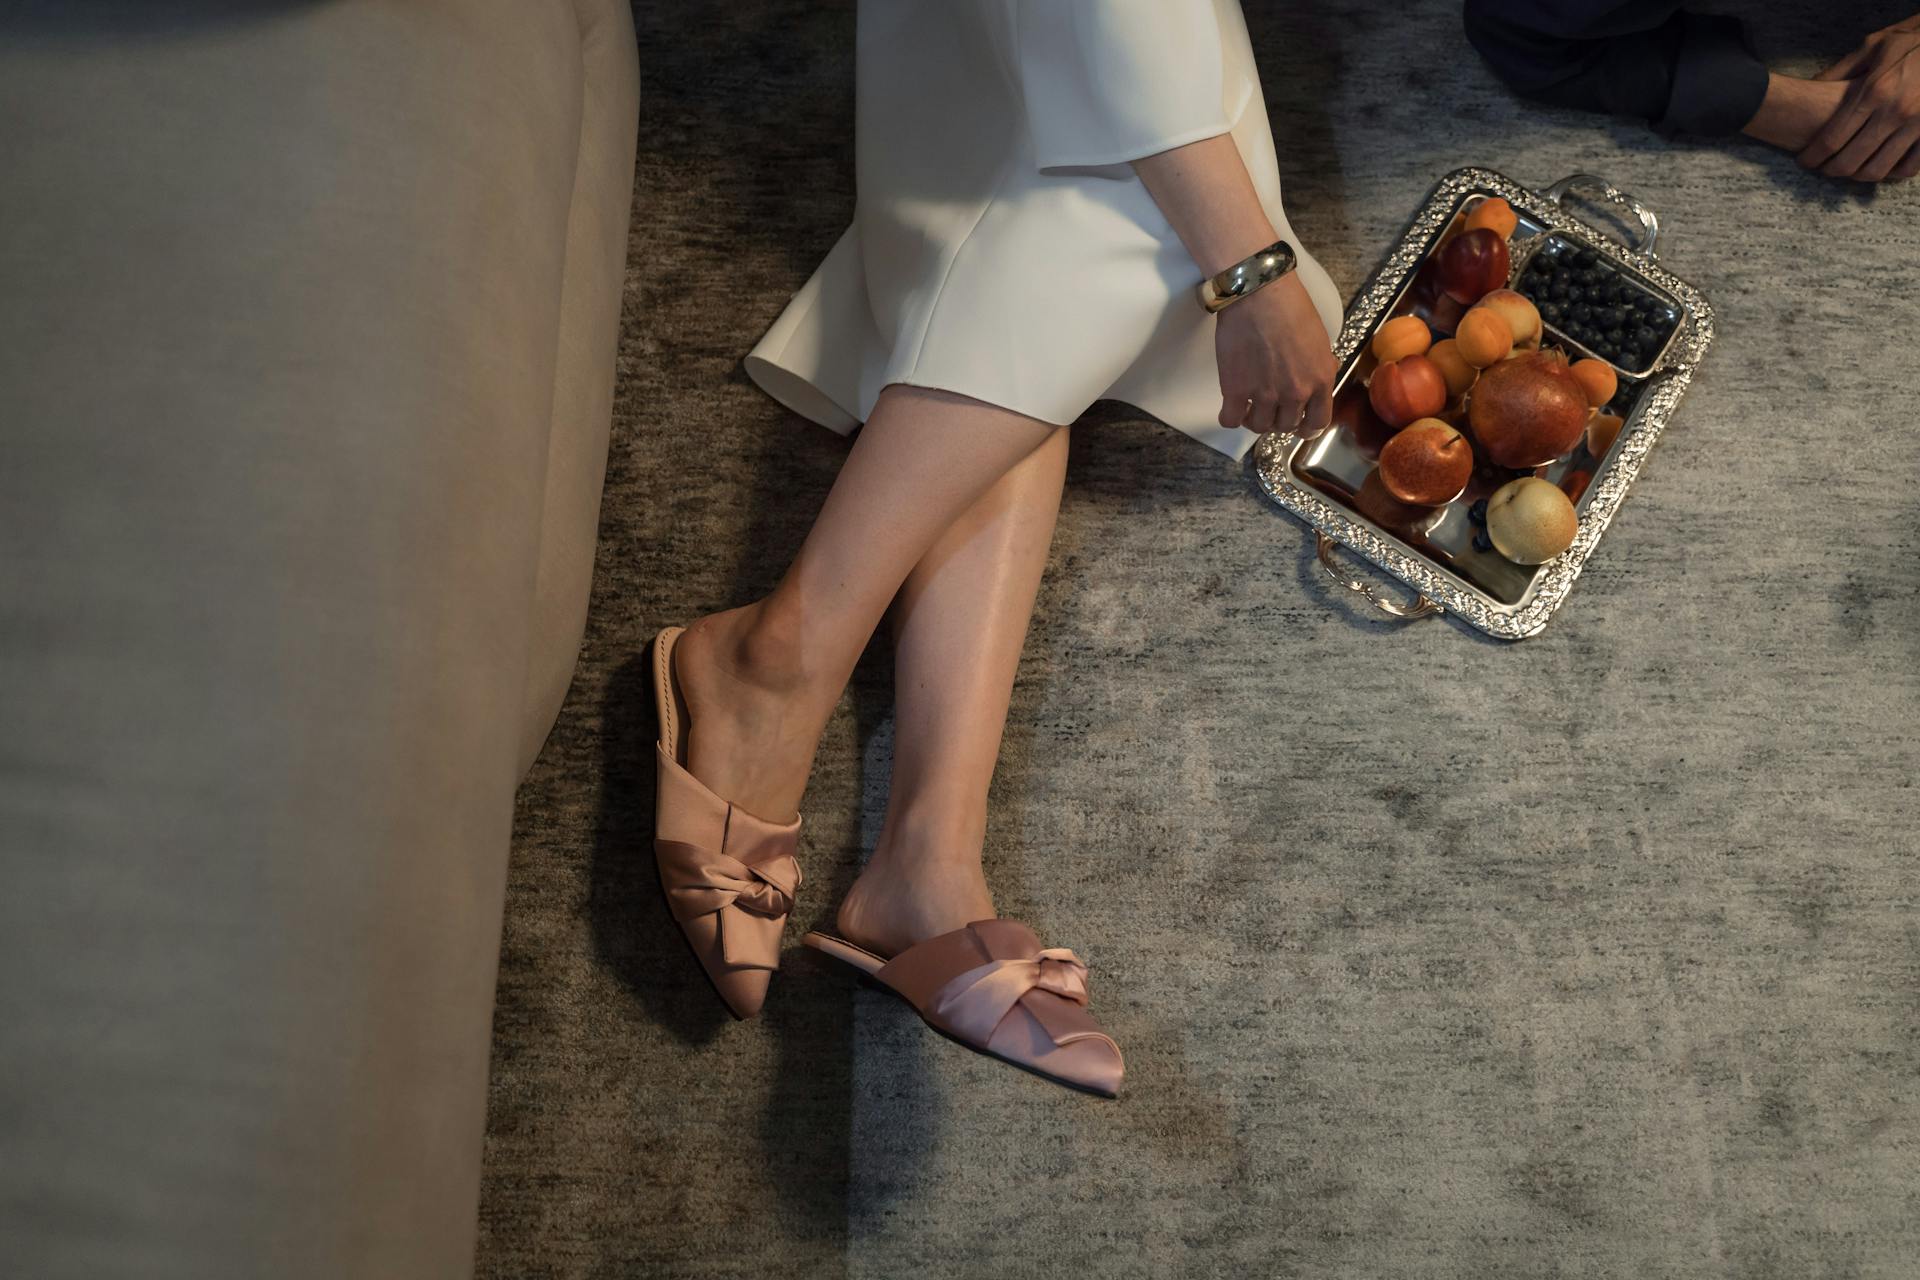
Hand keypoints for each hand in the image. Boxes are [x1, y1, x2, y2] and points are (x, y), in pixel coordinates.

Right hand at [1213, 273, 1337, 435]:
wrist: (1259, 293)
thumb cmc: (1291, 306)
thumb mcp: (1320, 338)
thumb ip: (1321, 364)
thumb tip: (1320, 374)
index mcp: (1320, 380)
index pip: (1317, 423)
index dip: (1306, 428)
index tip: (1299, 426)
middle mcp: (1295, 393)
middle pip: (1285, 426)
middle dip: (1277, 419)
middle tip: (1269, 406)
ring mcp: (1264, 394)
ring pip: (1259, 426)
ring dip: (1253, 419)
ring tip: (1248, 406)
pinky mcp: (1235, 390)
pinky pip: (1231, 420)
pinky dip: (1230, 417)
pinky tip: (1231, 407)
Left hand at [1799, 14, 1919, 180]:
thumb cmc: (1912, 41)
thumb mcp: (1874, 46)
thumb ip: (1841, 69)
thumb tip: (1812, 85)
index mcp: (1873, 91)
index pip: (1831, 139)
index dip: (1812, 157)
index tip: (1804, 160)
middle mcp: (1894, 112)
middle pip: (1850, 161)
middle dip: (1830, 170)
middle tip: (1823, 168)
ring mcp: (1917, 124)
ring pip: (1878, 169)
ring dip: (1858, 175)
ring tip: (1849, 169)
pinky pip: (1910, 167)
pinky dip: (1891, 173)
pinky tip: (1881, 165)